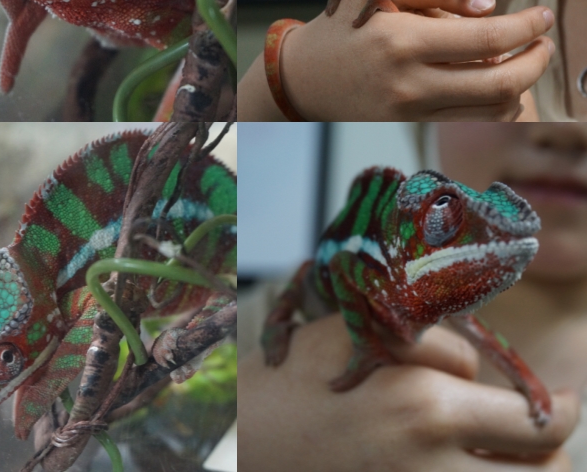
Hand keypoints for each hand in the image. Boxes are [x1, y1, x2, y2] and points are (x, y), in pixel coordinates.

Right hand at [237, 0, 554, 120]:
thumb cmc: (341, 26)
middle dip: (536, 63)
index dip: (527, 27)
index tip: (543, 17)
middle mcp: (408, 84)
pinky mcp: (408, 127)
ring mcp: (408, 113)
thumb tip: (491, 5)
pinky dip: (492, 105)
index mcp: (401, 41)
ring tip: (521, 61)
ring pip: (489, 110)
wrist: (302, 79)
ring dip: (519, 86)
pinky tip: (493, 83)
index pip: (487, 40)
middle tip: (546, 44)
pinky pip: (468, 122)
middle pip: (499, 85)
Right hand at [238, 314, 577, 471]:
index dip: (558, 404)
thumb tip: (478, 371)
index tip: (561, 398)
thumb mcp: (357, 340)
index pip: (531, 413)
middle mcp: (438, 467)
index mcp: (426, 407)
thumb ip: (426, 346)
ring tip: (510, 453)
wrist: (245, 440)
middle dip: (553, 448)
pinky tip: (466, 464)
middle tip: (543, 429)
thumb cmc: (293, 380)